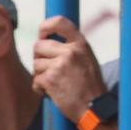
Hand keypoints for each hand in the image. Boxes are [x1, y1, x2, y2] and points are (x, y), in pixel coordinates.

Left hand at [31, 15, 108, 129]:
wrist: (95, 107)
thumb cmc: (90, 85)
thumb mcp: (86, 59)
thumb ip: (70, 48)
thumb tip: (45, 40)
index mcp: (81, 44)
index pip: (60, 22)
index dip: (46, 26)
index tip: (43, 34)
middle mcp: (70, 51)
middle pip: (38, 46)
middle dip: (40, 58)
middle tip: (51, 69)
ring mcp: (60, 65)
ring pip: (35, 64)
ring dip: (41, 75)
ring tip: (56, 83)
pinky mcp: (50, 79)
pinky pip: (35, 80)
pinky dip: (40, 88)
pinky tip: (52, 92)